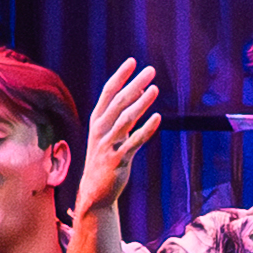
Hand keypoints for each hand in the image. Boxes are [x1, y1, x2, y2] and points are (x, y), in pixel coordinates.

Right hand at [69, 62, 165, 226]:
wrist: (95, 191)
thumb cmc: (105, 157)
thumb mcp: (109, 133)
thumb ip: (121, 113)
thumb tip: (141, 89)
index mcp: (97, 121)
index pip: (107, 93)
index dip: (120, 76)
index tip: (132, 61)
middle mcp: (100, 130)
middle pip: (118, 102)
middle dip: (134, 84)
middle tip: (150, 70)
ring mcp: (108, 145)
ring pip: (125, 120)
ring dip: (141, 103)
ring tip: (155, 89)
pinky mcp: (117, 160)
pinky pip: (133, 142)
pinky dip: (145, 129)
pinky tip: (157, 118)